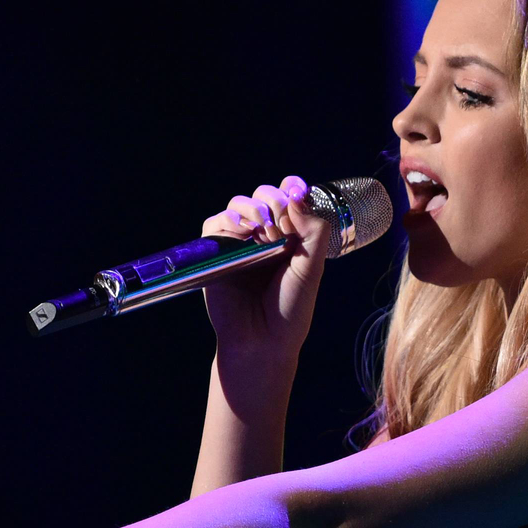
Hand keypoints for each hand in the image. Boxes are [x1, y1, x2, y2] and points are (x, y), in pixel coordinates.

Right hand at [198, 176, 331, 384]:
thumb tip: (297, 196)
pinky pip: (214, 224)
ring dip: (252, 208)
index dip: (292, 187)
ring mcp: (239, 243)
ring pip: (238, 204)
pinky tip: (241, 231)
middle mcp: (264, 235)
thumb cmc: (290, 308)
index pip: (289, 197)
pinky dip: (227, 220)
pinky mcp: (216, 253)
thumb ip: (313, 232)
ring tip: (263, 229)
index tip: (297, 190)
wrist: (263, 340)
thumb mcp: (311, 268)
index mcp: (290, 236)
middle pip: (263, 195)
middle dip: (273, 201)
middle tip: (279, 227)